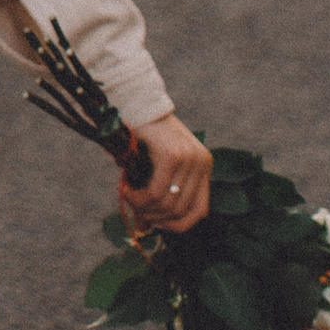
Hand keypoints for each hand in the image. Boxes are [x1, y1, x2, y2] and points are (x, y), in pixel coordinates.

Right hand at [120, 110, 211, 238]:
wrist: (136, 101)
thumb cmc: (143, 134)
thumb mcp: (155, 166)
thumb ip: (155, 193)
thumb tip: (145, 227)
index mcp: (203, 166)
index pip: (199, 211)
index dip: (178, 225)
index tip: (156, 224)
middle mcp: (201, 163)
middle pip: (181, 210)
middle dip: (155, 217)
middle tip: (136, 212)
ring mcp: (189, 159)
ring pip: (168, 203)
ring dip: (144, 208)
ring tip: (128, 198)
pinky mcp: (172, 156)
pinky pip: (156, 192)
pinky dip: (139, 199)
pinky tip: (126, 191)